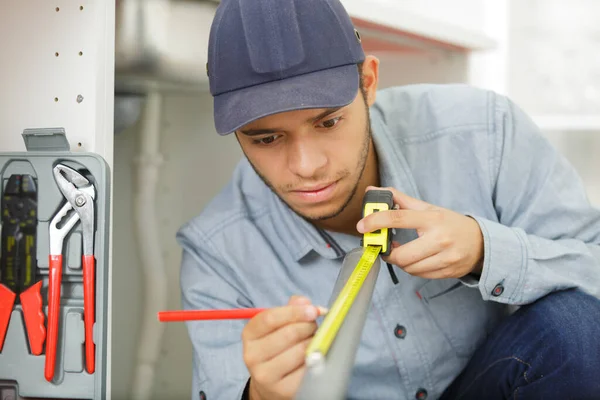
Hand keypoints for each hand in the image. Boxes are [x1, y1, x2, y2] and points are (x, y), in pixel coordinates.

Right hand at [242, 296, 319, 399]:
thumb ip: (290, 309)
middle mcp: (252, 356)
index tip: (313, 310)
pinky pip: (307, 368)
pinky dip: (315, 359)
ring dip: (314, 342)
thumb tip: (305, 302)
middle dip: (308, 326)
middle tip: (313, 327)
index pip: (270, 318)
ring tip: (313, 341)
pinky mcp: (283, 390)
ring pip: (301, 350)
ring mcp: (266, 375)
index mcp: (249, 335)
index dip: (294, 311)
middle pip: (288, 333)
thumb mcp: (277, 326)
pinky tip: (312, 357)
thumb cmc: (277, 348)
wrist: (271, 385)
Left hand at [356, 186, 483, 279]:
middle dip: (388, 253)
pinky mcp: (447, 271)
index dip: (376, 222)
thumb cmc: (450, 223)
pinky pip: (420, 275)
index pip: (398, 218)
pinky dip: (412, 268)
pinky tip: (415, 260)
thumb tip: (374, 190)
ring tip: (402, 252)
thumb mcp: (428, 208)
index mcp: (432, 219)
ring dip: (400, 261)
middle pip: (402, 254)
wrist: (480, 242)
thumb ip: (401, 200)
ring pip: (409, 267)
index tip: (362, 226)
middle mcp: (440, 239)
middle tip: (385, 247)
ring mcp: (445, 258)